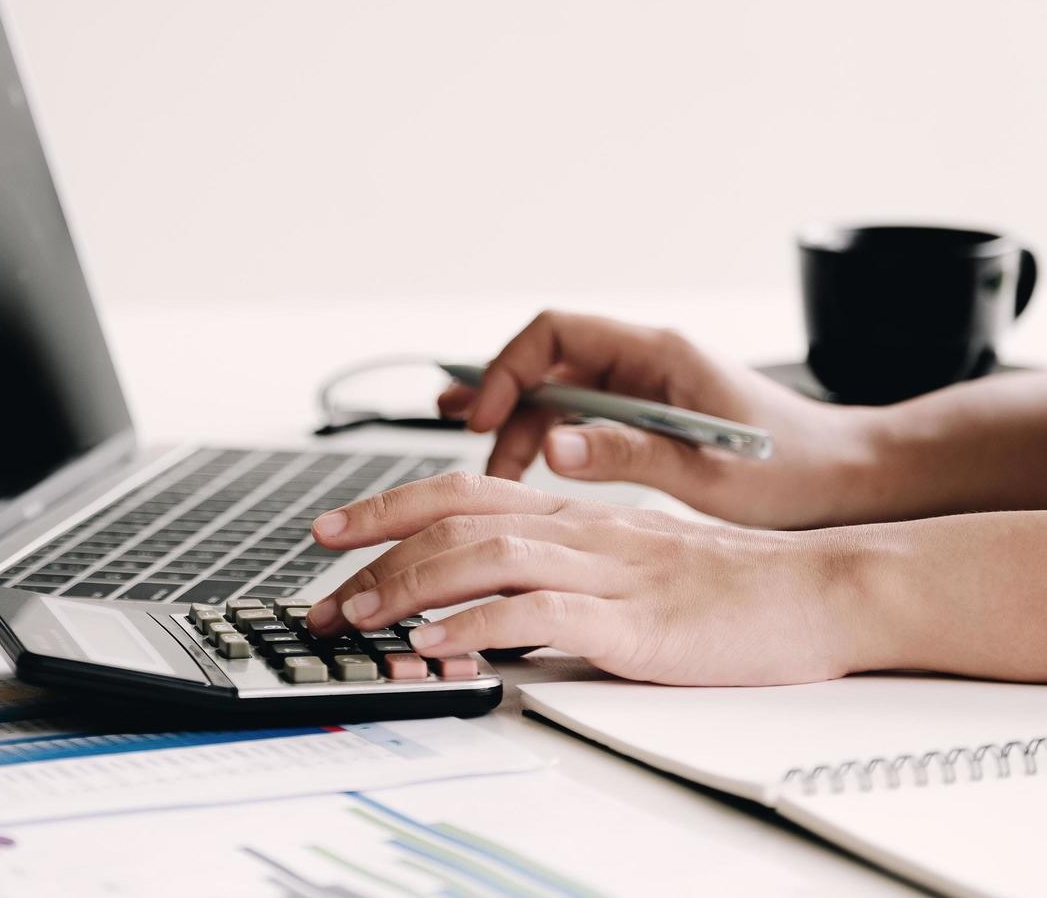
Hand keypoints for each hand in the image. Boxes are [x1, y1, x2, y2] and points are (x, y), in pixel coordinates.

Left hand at [306, 473, 872, 685]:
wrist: (819, 591)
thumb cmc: (725, 584)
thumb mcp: (628, 559)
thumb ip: (562, 564)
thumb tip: (489, 594)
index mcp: (575, 511)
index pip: (459, 493)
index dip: (386, 508)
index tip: (329, 533)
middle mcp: (579, 529)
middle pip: (454, 520)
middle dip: (374, 556)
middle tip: (323, 600)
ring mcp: (605, 571)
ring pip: (483, 558)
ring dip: (409, 588)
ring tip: (360, 620)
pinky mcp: (634, 622)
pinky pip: (540, 616)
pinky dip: (479, 629)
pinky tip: (439, 649)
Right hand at [440, 310, 882, 528]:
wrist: (847, 479)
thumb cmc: (795, 471)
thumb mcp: (707, 471)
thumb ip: (628, 454)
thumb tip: (553, 447)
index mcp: (659, 354)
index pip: (556, 333)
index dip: (509, 369)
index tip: (485, 416)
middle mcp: (645, 361)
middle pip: (547, 363)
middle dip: (503, 402)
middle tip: (474, 444)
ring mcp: (644, 387)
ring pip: (557, 393)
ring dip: (520, 427)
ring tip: (489, 467)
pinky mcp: (647, 416)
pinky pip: (580, 418)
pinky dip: (547, 440)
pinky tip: (521, 463)